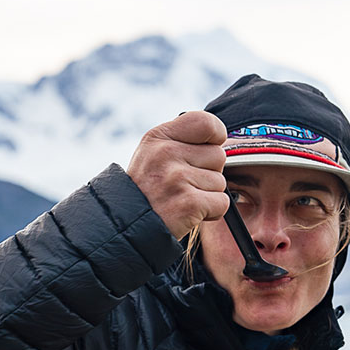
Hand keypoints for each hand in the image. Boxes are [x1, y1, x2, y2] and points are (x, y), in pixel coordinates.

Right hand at [126, 110, 229, 239]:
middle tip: (184, 185)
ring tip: (182, 199)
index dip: (215, 137)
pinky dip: (211, 212)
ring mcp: (177, 178)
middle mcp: (166, 153)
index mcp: (158, 137)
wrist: (127, 227)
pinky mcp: (189, 203)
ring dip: (207, 194)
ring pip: (220, 181)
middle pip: (218, 155)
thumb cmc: (147, 190)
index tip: (205, 150)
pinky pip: (221, 203)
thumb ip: (183, 141)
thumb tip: (223, 140)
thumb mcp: (153, 154)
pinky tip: (189, 213)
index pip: (206, 123)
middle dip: (208, 172)